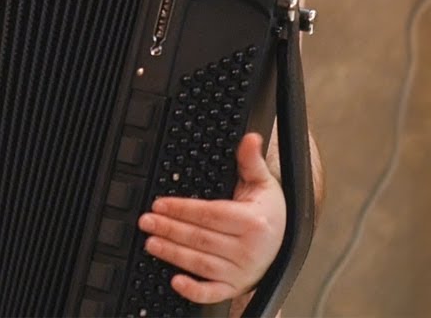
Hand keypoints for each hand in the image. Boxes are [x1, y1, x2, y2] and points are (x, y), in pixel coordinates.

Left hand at [138, 132, 284, 304]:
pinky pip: (213, 292)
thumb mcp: (262, 183)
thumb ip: (251, 161)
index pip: (210, 214)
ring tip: (151, 242)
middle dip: (170, 229)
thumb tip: (249, 138)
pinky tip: (176, 281)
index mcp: (253, 222)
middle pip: (201, 238)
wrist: (284, 241)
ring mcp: (242, 270)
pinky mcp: (235, 287)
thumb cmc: (268, 212)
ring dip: (173, 254)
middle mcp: (248, 248)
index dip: (182, 208)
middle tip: (146, 221)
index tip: (160, 203)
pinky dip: (195, 291)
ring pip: (201, 263)